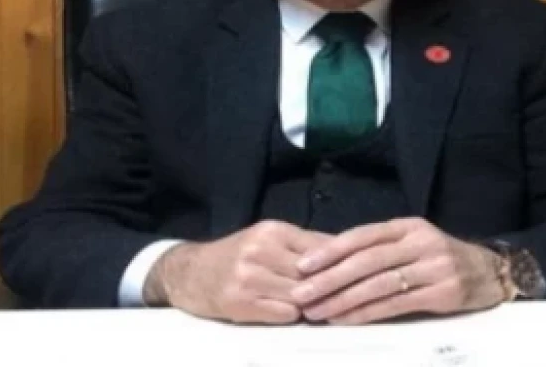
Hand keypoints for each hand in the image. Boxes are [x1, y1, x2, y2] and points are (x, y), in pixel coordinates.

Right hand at [143, 220, 329, 323]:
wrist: (190, 273)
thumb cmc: (236, 255)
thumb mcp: (266, 239)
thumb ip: (302, 245)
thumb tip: (347, 252)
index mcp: (272, 230)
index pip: (320, 247)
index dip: (340, 263)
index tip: (355, 272)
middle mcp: (260, 250)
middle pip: (313, 273)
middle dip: (328, 285)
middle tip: (339, 294)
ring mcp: (250, 278)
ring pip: (301, 295)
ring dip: (311, 303)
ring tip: (315, 304)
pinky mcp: (242, 303)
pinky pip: (285, 314)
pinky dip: (292, 315)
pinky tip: (289, 311)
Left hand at [290, 218, 506, 324]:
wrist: (490, 272)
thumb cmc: (439, 258)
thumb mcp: (412, 243)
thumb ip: (378, 250)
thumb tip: (328, 263)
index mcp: (408, 226)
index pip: (363, 236)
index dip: (330, 250)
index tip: (302, 266)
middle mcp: (421, 242)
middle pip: (367, 261)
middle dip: (329, 278)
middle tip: (302, 293)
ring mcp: (434, 267)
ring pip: (379, 284)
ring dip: (343, 300)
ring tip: (317, 311)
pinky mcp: (443, 293)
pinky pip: (396, 304)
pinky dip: (367, 313)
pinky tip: (346, 319)